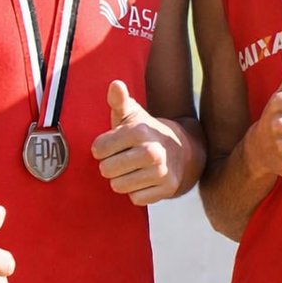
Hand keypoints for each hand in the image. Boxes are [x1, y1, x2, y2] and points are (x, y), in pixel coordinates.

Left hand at [91, 81, 188, 204]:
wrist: (183, 151)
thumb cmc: (145, 133)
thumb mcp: (132, 115)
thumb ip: (119, 100)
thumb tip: (115, 84)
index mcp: (139, 131)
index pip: (98, 149)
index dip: (101, 150)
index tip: (111, 146)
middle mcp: (152, 151)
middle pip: (107, 170)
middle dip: (110, 167)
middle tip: (122, 160)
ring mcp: (161, 171)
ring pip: (119, 186)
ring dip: (122, 181)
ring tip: (133, 170)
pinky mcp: (167, 188)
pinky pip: (135, 199)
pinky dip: (137, 192)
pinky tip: (145, 180)